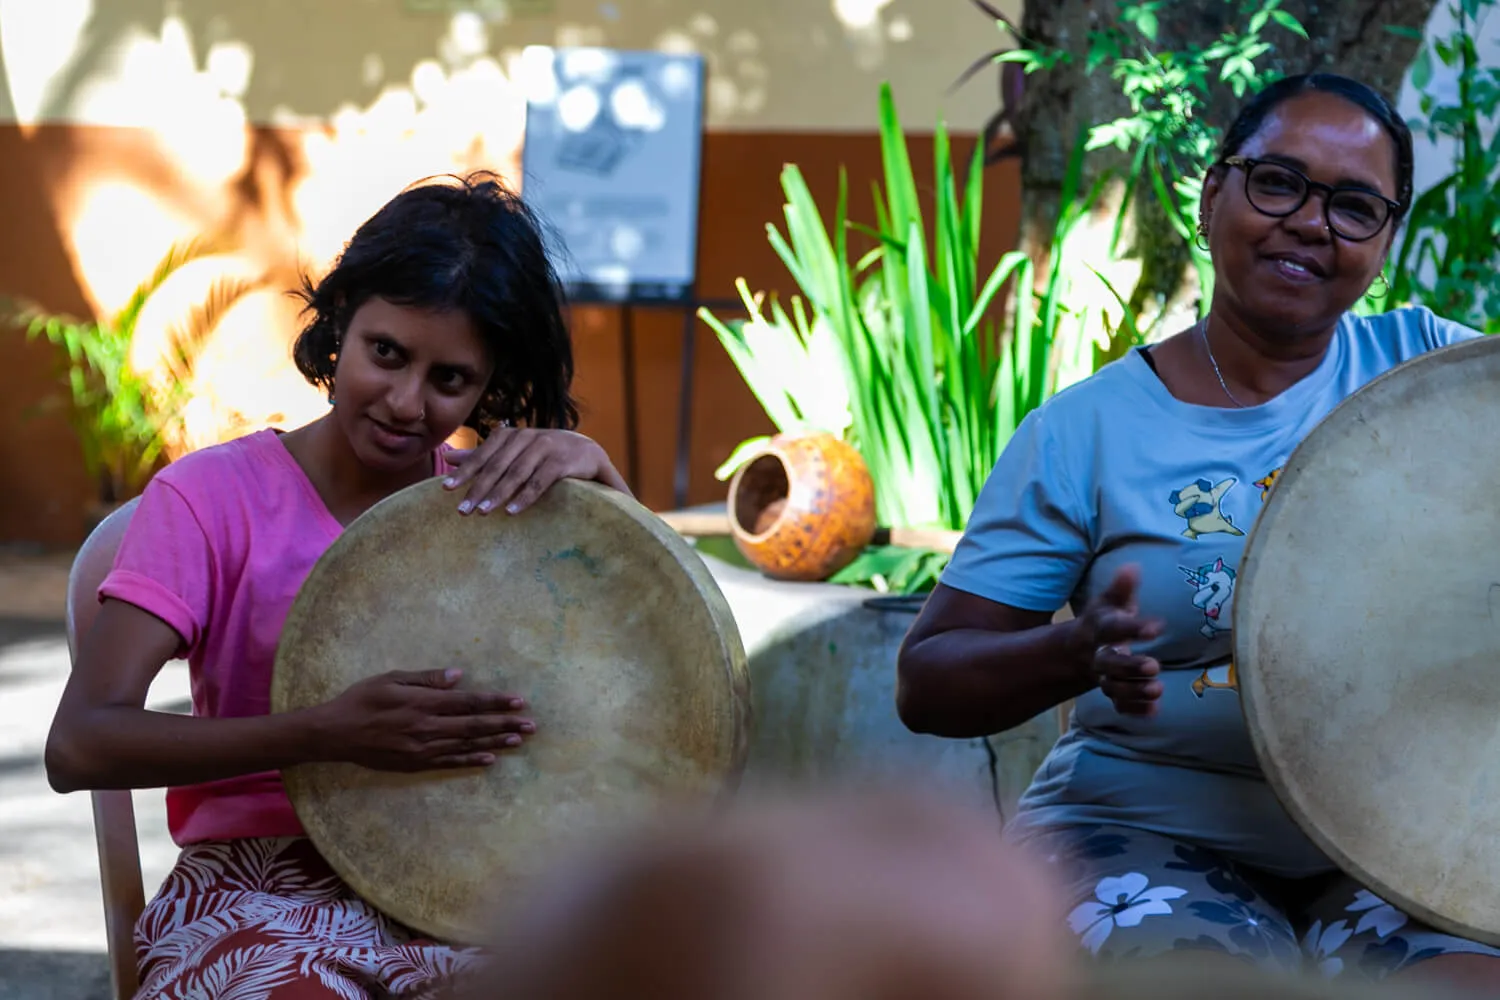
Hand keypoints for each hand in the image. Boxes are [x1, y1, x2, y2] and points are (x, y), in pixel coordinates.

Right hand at [313, 668, 534, 770]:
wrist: (334, 734)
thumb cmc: (361, 699)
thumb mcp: (391, 679)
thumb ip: (426, 678)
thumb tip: (458, 675)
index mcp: (422, 703)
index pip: (468, 702)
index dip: (496, 702)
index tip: (519, 701)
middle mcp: (427, 728)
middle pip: (475, 726)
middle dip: (505, 724)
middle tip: (531, 724)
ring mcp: (422, 749)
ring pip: (467, 746)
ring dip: (495, 742)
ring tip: (519, 740)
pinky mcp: (415, 763)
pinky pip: (449, 763)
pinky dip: (471, 761)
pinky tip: (490, 759)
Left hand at [442, 428, 631, 515]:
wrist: (590, 453)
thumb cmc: (547, 455)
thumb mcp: (515, 453)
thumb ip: (485, 456)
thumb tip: (449, 457)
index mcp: (513, 435)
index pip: (484, 453)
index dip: (465, 471)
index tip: (446, 489)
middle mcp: (528, 437)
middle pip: (497, 466)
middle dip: (478, 489)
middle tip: (462, 511)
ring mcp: (547, 447)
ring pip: (516, 474)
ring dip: (498, 495)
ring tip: (482, 513)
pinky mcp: (564, 461)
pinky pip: (540, 481)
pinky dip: (525, 497)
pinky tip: (511, 512)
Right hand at [1068, 565, 1165, 716]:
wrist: (1080, 648)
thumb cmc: (1104, 620)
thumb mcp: (1110, 602)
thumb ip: (1121, 589)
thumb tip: (1133, 567)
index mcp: (1098, 630)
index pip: (1113, 629)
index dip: (1133, 629)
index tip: (1157, 627)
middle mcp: (1097, 655)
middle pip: (1109, 664)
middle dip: (1130, 667)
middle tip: (1155, 666)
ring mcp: (1104, 677)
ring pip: (1114, 688)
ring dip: (1134, 690)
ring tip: (1157, 689)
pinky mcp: (1113, 693)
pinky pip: (1120, 705)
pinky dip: (1135, 710)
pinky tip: (1154, 710)